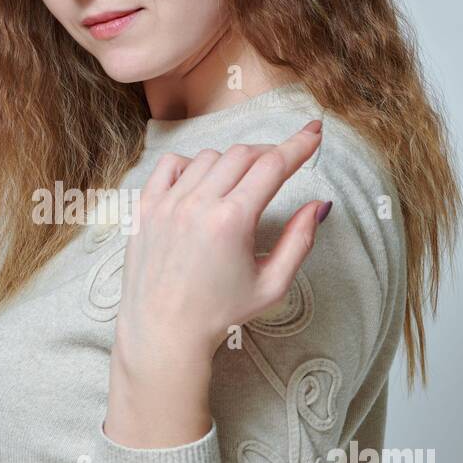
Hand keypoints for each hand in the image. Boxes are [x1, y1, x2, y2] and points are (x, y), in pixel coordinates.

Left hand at [113, 119, 329, 374]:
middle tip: (279, 165)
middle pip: (243, 154)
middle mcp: (197, 204)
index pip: (273, 165)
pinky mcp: (145, 207)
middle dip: (268, 154)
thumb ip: (299, 241)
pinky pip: (172, 165)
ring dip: (231, 163)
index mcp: (232, 221)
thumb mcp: (272, 285)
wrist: (163, 331)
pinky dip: (191, 166)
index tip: (314, 131)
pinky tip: (200, 185)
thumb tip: (318, 204)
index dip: (299, 144)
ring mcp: (167, 203)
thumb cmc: (220, 312)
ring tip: (239, 187)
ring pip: (209, 157)